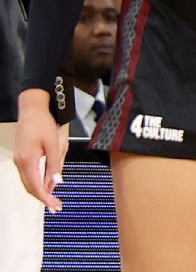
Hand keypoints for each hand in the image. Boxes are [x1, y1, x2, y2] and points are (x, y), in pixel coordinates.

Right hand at [13, 89, 70, 211]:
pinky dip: (37, 181)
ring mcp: (19, 159)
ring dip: (40, 190)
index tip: (55, 206)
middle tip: (56, 206)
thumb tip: (57, 182)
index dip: (46, 198)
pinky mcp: (21, 156)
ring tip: (53, 198)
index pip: (36, 186)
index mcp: (28, 160)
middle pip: (30, 187)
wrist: (32, 109)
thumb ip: (55, 164)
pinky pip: (28, 174)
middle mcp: (20, 162)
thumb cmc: (43, 123)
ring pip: (28, 181)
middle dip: (43, 198)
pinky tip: (46, 184)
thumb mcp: (54, 143)